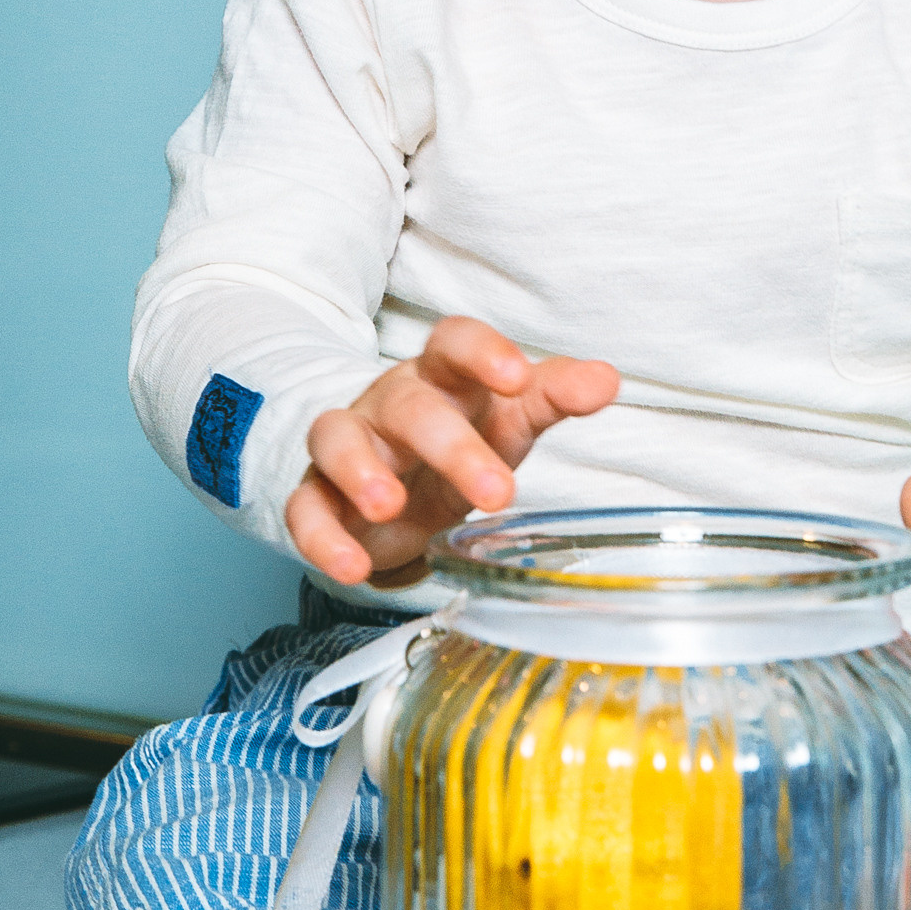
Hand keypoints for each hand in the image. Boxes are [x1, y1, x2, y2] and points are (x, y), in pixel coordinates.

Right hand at [284, 314, 619, 584]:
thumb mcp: (512, 418)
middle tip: (497, 494)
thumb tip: (606, 379)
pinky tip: (352, 567)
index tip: (516, 378)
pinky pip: (304, 507)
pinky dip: (322, 537)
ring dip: (359, 471)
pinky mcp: (317, 495)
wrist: (396, 483)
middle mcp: (391, 403)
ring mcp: (350, 445)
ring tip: (389, 507)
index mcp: (443, 377)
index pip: (453, 342)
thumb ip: (554, 397)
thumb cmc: (463, 437)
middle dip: (450, 446)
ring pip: (336, 438)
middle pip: (410, 407)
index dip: (482, 352)